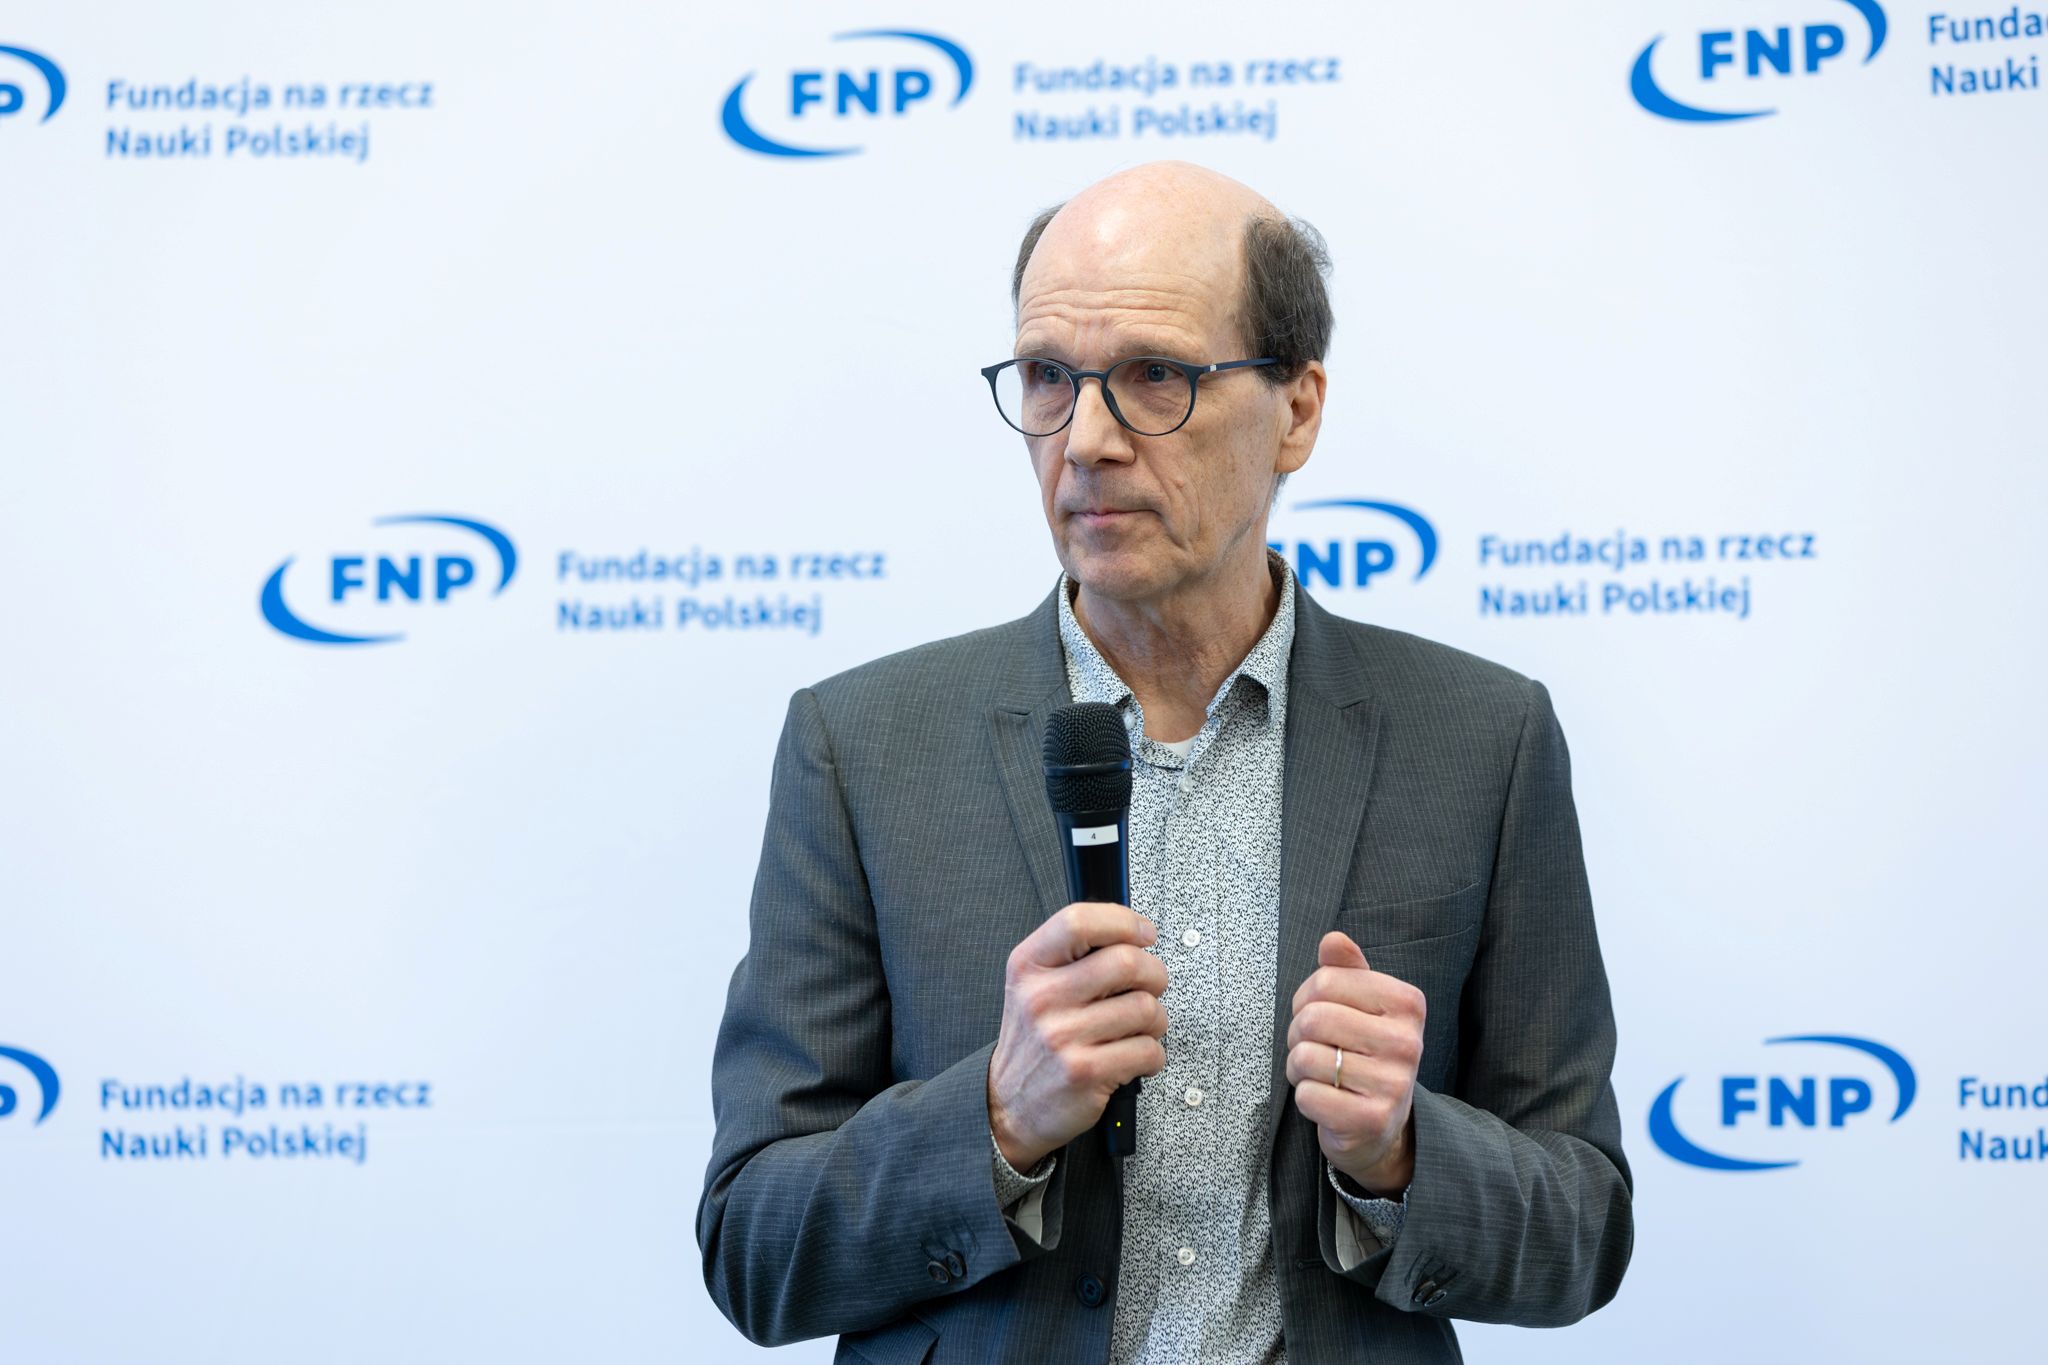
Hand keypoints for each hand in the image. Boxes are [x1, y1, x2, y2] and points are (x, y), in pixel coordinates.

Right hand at [988, 902, 1168, 1170]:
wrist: (1009, 1105)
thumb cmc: (1034, 1041)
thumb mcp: (1032, 986)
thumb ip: (1074, 956)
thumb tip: (1134, 934)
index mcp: (1028, 966)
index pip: (1078, 922)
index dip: (1123, 921)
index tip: (1144, 933)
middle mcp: (1041, 998)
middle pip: (1126, 962)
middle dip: (1155, 974)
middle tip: (1151, 986)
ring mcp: (1062, 1037)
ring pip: (1146, 1008)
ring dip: (1156, 1019)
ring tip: (1138, 1028)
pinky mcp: (1085, 1073)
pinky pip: (1149, 1050)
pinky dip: (1153, 1054)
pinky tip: (1133, 1057)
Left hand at [1286, 930, 1423, 1194]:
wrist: (1380, 1124)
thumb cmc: (1363, 1053)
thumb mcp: (1359, 1005)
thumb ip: (1345, 969)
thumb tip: (1333, 939)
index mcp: (1407, 1003)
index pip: (1325, 981)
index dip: (1306, 999)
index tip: (1319, 1016)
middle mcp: (1408, 1042)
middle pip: (1312, 1018)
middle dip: (1298, 1035)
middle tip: (1314, 1048)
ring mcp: (1394, 1083)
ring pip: (1306, 1057)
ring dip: (1299, 1068)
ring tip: (1322, 1075)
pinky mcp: (1373, 1119)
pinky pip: (1308, 1095)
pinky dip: (1305, 1098)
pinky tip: (1327, 1100)